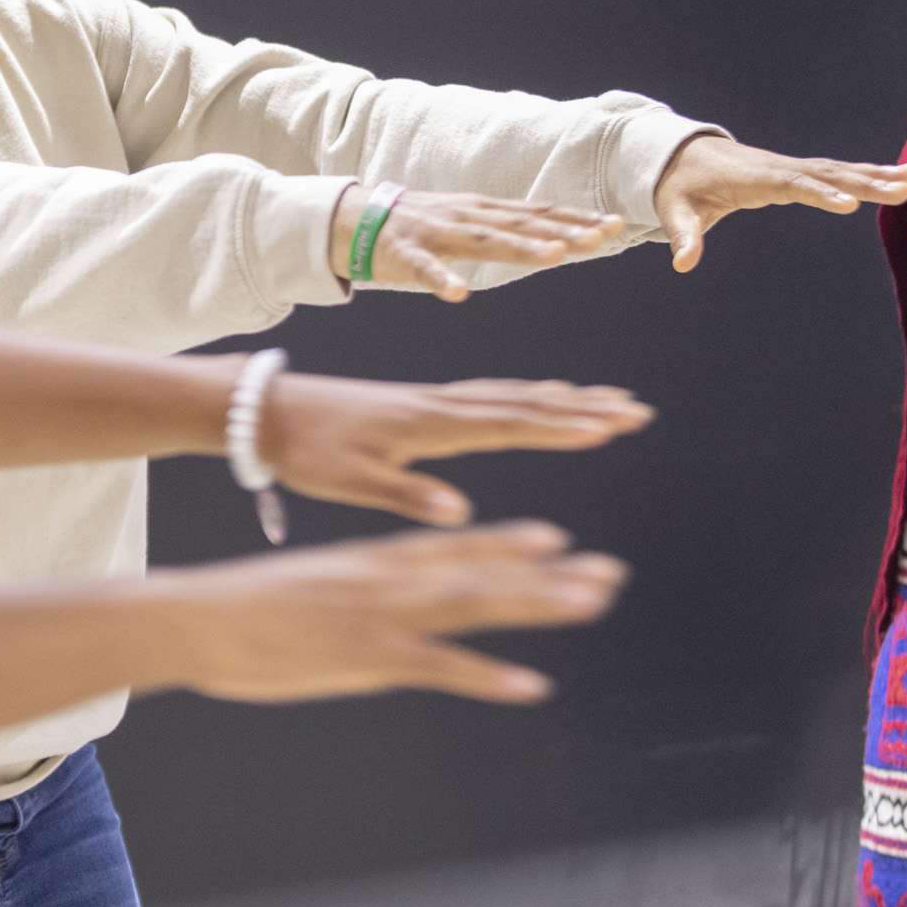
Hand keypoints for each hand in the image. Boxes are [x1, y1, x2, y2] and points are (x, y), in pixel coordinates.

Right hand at [171, 521, 626, 703]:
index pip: (453, 546)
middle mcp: (387, 578)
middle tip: (609, 572)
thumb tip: (378, 619)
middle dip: (549, 573)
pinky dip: (489, 676)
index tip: (557, 538)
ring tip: (593, 601)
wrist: (199, 616)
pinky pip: (440, 666)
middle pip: (482, 570)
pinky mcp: (367, 655)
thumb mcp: (310, 590)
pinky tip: (532, 684)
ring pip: (475, 603)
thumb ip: (354, 597)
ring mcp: (381, 614)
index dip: (509, 543)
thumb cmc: (244, 609)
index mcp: (372, 561)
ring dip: (538, 603)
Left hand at [264, 373, 652, 525]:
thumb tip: (458, 511)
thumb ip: (406, 494)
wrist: (269, 410)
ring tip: (611, 399)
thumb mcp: (351, 483)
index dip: (561, 426)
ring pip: (511, 395)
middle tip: (637, 409)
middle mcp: (438, 405)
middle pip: (523, 402)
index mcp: (428, 425)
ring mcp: (432, 400)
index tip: (610, 427)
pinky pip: (489, 394)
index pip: (508, 424)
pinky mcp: (421, 403)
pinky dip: (527, 395)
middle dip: (583, 407)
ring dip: (563, 397)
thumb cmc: (308, 451)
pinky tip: (542, 398)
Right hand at [329, 188, 622, 301]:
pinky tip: (458, 294)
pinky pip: (426, 270)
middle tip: (599, 239)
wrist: (354, 217)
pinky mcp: (406, 253)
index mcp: (484, 211)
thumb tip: (559, 233)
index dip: (575, 218)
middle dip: (562, 231)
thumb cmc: (419, 224)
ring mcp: (436, 233)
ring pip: (484, 241)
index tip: (615, 225)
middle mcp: (466, 217)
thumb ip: (508, 226)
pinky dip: (442, 279)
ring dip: (519, 247)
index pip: (538, 213)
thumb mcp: (469, 220)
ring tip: (552, 256)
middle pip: (522, 225)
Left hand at [651, 134, 906, 272]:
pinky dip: (867, 171)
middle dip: (864, 181)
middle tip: (903, 189)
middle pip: (826, 174)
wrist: (683, 156)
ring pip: (837, 169)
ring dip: (874, 174)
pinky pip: (836, 171)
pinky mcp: (797, 170)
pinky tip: (900, 173)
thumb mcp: (675, 210)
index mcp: (752, 179)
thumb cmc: (681, 186)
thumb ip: (683, 235)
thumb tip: (682, 263)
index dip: (820, 193)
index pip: (791, 184)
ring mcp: (790, 166)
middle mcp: (778, 168)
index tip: (850, 204)